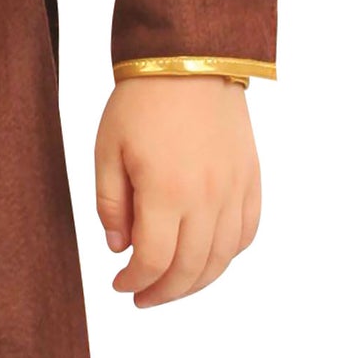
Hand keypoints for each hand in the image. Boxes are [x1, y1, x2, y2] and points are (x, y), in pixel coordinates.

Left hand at [94, 75, 260, 305]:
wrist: (191, 59)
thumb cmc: (141, 101)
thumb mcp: (107, 151)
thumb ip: (111, 205)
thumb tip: (120, 249)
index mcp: (165, 191)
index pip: (154, 261)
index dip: (135, 282)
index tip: (120, 285)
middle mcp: (206, 197)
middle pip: (190, 269)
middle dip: (163, 292)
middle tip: (142, 297)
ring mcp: (234, 190)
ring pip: (222, 259)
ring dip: (196, 283)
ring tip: (172, 287)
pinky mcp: (251, 179)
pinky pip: (246, 233)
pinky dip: (227, 255)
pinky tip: (207, 258)